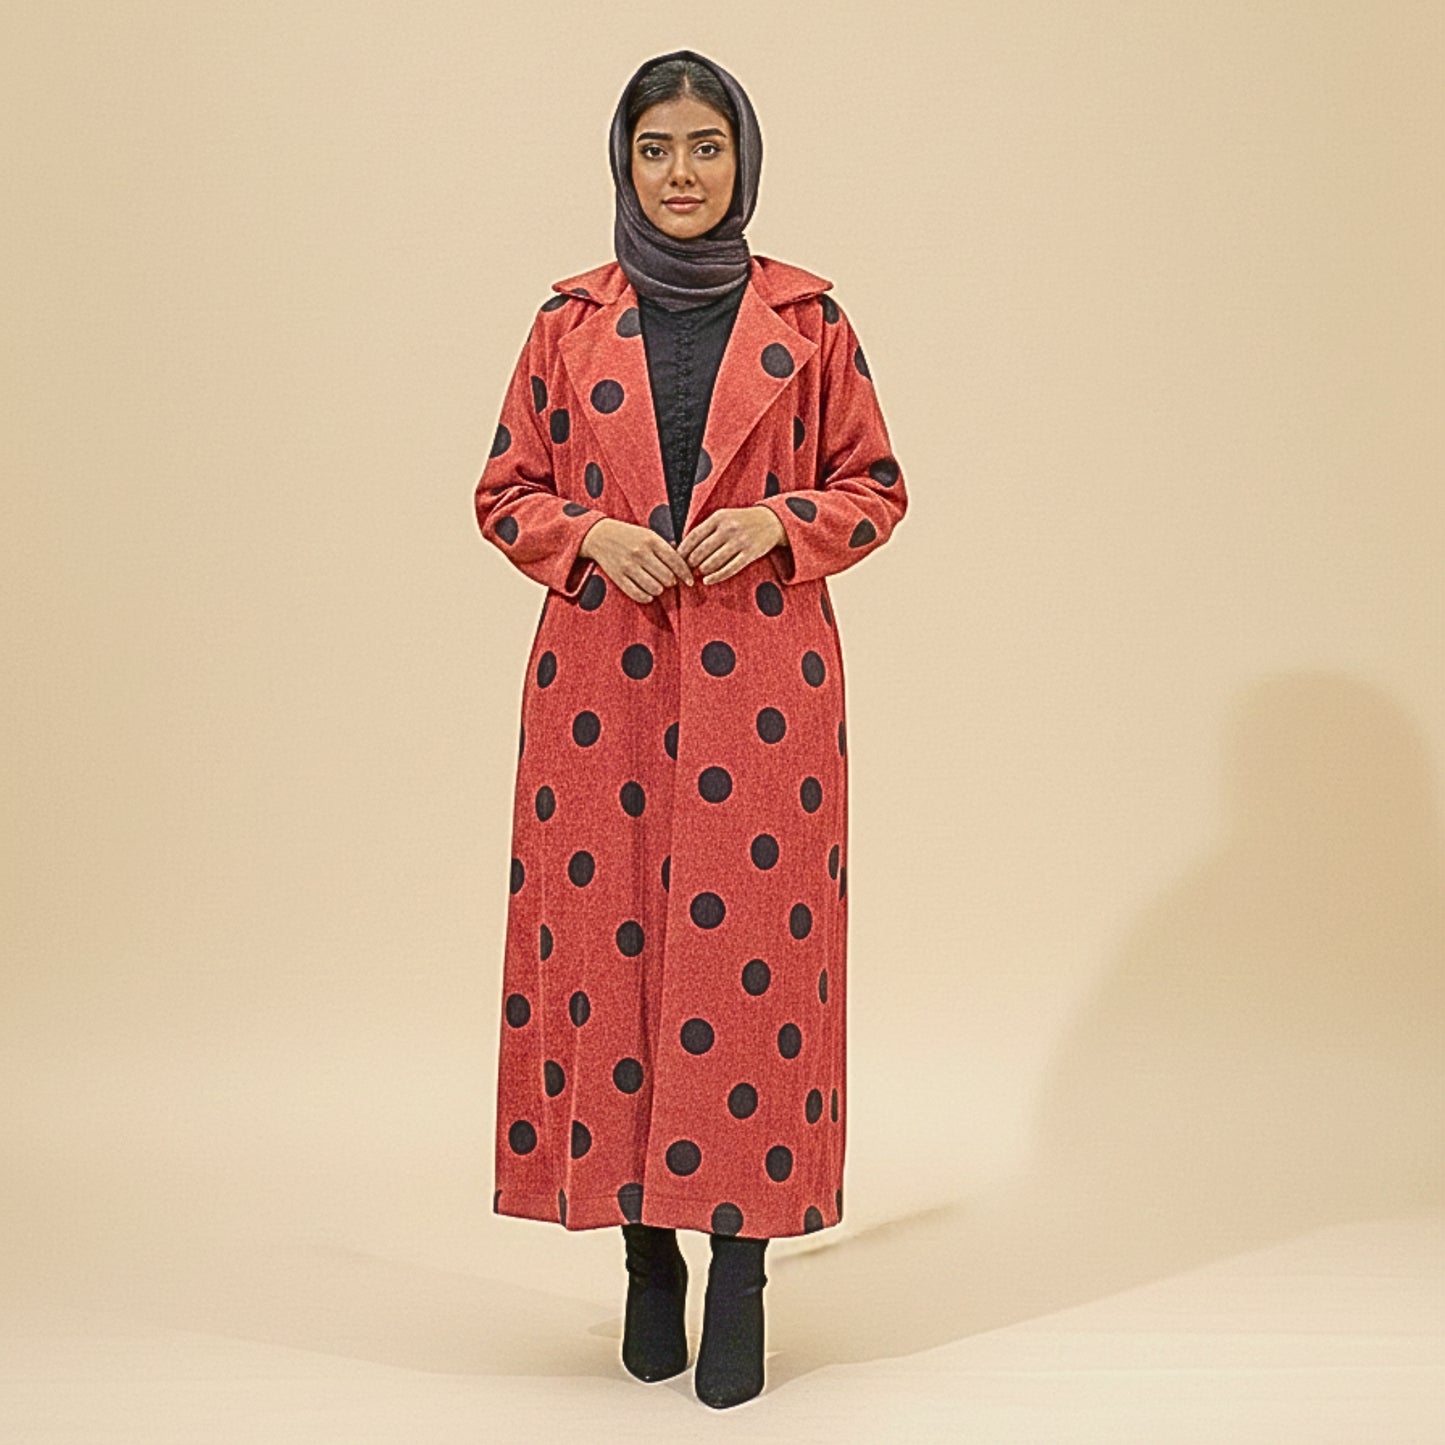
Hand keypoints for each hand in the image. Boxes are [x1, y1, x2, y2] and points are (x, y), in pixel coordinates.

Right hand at [579, 517, 693, 603]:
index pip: (676, 561)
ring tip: (658, 585)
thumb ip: (666, 547)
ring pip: (655, 588)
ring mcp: (628, 566)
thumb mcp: (649, 534)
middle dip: (672, 581)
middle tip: (670, 580)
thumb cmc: (629, 536)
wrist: (600, 535)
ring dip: (660, 589)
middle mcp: (640, 553)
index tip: (690, 581)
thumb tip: (685, 563)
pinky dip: (647, 597)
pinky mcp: (618, 577)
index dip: (686, 574)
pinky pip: (638, 594)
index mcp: (651, 540)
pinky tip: (649, 593)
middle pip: (667, 577)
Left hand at [678, 506, 787, 585]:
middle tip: (687, 569)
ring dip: (703, 570)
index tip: (677, 559)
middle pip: (702, 551)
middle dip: (691, 563)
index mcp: (719, 517)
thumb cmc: (741, 521)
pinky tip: (708, 581)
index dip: (683, 550)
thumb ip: (705, 529)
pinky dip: (716, 577)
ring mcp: (740, 541)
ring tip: (698, 573)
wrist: (771, 521)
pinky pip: (729, 569)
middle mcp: (728, 528)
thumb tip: (681, 546)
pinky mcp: (749, 554)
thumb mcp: (723, 517)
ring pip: (714, 561)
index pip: (694, 536)